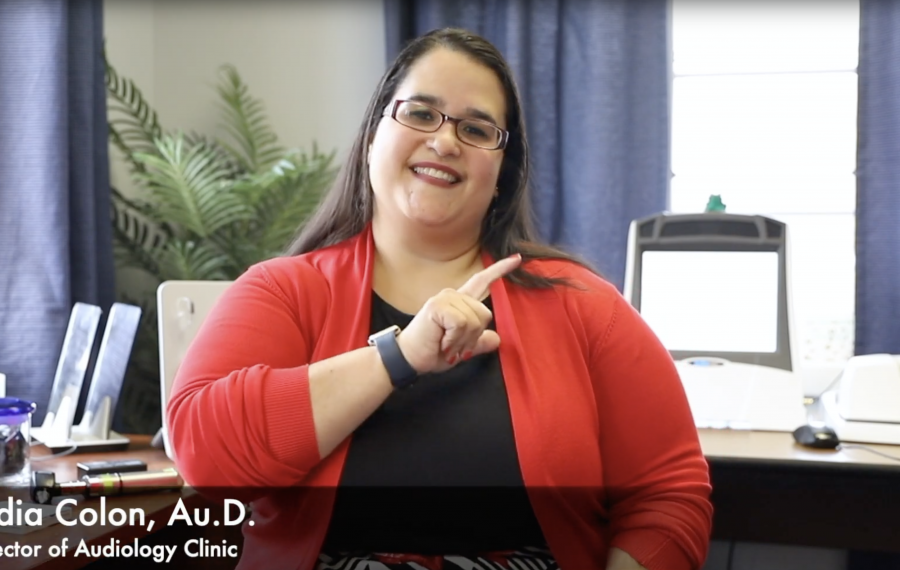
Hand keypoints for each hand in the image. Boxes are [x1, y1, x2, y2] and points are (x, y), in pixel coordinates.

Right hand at [396, 254, 521, 373]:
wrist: (411, 359)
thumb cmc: (432, 351)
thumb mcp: (462, 348)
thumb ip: (479, 342)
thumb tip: (496, 340)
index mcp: (459, 302)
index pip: (482, 281)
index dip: (500, 270)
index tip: (517, 259)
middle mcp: (453, 295)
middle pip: (485, 314)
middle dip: (473, 337)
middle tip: (453, 345)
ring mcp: (445, 298)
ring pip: (475, 320)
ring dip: (462, 341)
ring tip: (446, 344)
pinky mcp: (438, 306)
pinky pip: (462, 323)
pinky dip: (455, 339)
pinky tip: (442, 342)